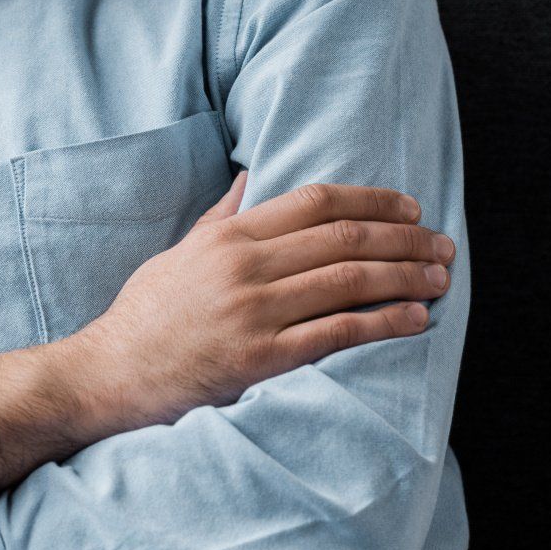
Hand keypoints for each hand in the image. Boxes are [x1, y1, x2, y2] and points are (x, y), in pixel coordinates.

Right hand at [65, 174, 455, 433]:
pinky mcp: (261, 357)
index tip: (410, 207)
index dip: (374, 200)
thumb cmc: (148, 315)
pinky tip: (415, 319)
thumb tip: (253, 175)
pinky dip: (384, 322)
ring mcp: (254, 311)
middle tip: (442, 244)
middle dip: (405, 238)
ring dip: (406, 277)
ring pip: (350, 280)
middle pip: (346, 237)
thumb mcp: (182, 251)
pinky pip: (338, 332)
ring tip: (440, 277)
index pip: (318, 201)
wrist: (108, 374)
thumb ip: (224, 215)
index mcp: (230, 234)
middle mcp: (246, 265)